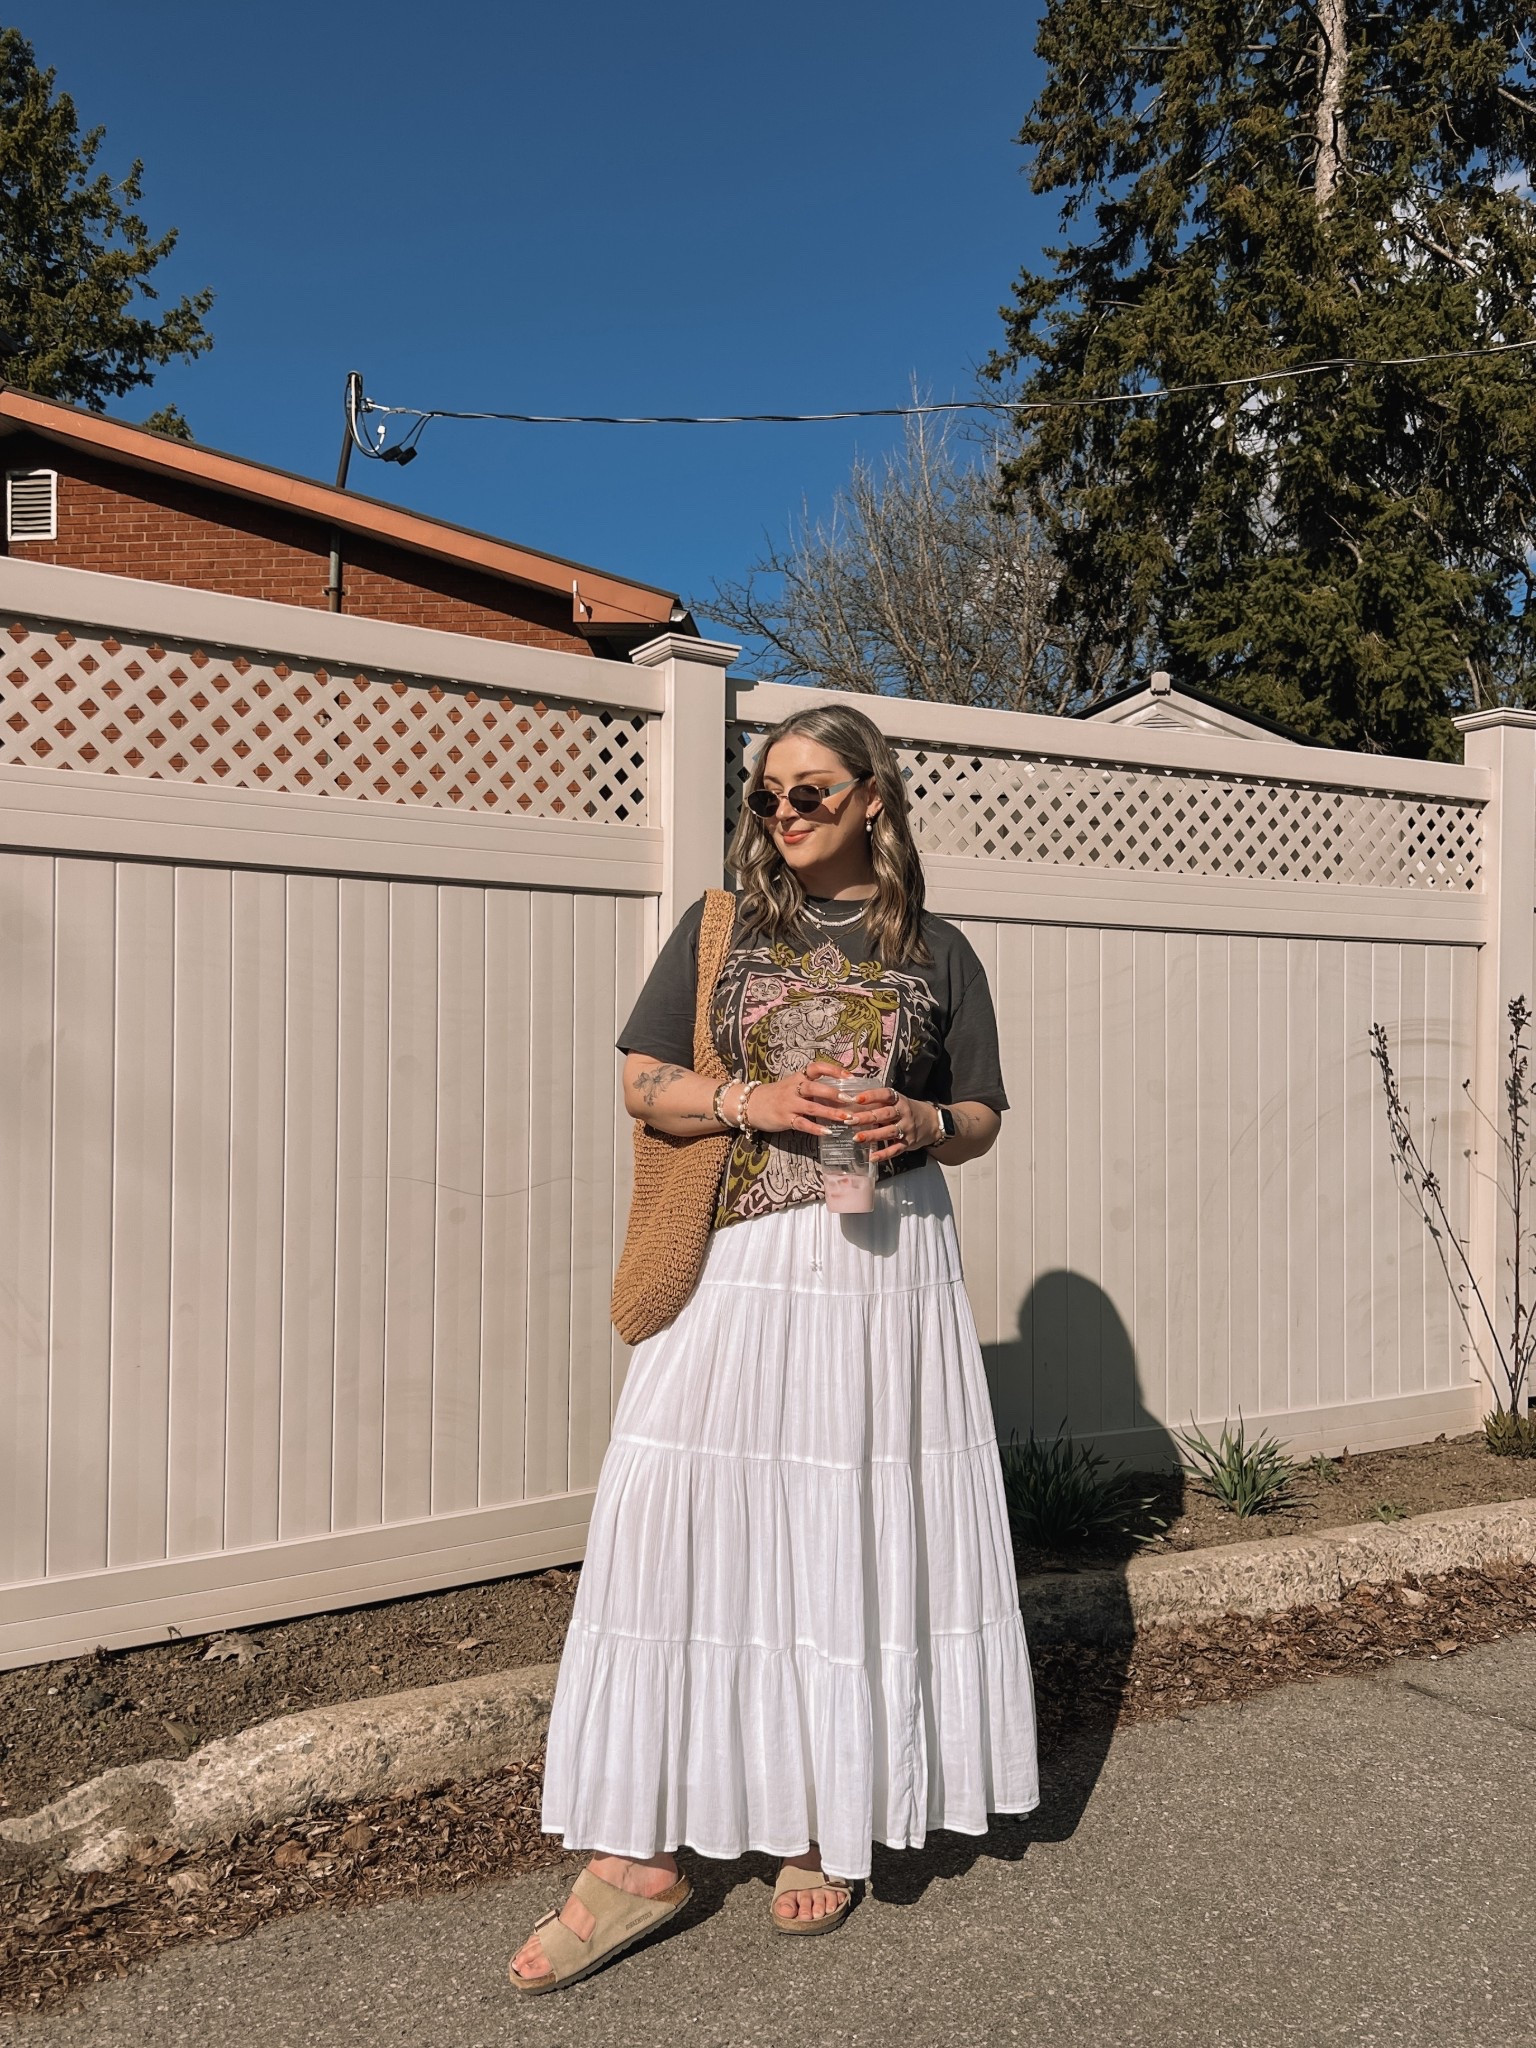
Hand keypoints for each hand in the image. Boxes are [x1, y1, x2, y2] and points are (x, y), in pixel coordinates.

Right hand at [737, 1059, 866, 1138]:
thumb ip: (812, 1087)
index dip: (834, 1070)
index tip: (850, 1076)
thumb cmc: (777, 1095)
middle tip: (851, 1099)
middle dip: (833, 1093)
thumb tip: (841, 1092)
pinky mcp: (784, 1119)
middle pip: (814, 1087)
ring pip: (811, 1107)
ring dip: (830, 1113)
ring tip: (846, 1118)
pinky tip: (828, 1132)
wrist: (750, 1104)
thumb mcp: (793, 1085)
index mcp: (798, 1077)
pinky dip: (815, 1128)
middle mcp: (793, 1089)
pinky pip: (802, 1124)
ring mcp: (788, 1104)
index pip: (816, 1067)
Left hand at [849, 1086, 938, 1163]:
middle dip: (867, 1117)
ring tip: (856, 1138)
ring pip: (888, 1132)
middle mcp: (903, 1113)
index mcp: (899, 1100)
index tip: (856, 1098)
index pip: (885, 1095)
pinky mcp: (908, 1143)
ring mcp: (906, 1129)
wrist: (932, 1122)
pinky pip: (895, 1149)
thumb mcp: (898, 1102)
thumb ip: (879, 1103)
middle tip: (850, 1120)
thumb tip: (851, 1103)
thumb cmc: (907, 1110)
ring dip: (872, 1135)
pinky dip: (884, 1154)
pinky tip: (872, 1157)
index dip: (871, 1096)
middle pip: (884, 1114)